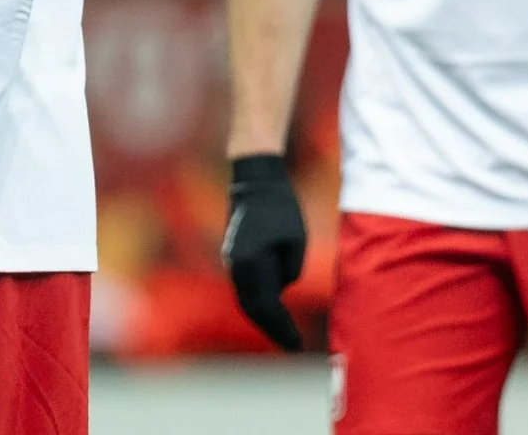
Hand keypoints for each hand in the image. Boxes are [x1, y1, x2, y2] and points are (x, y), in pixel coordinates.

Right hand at [222, 155, 306, 350]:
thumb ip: (291, 269)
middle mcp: (235, 267)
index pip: (266, 307)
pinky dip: (260, 303)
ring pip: (248, 300)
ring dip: (266, 318)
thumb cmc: (281, 207)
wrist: (255, 182)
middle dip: (273, 329)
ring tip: (286, 334)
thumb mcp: (296, 240)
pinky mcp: (235, 258)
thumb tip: (283, 287)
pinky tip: (275, 312)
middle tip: (293, 345)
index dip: (281, 328)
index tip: (296, 346)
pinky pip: (247, 288)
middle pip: (253, 309)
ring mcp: (232, 263)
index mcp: (250, 263)